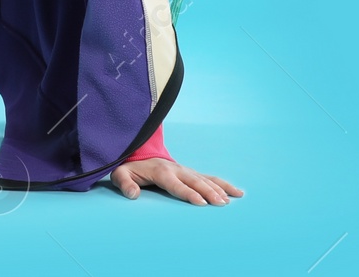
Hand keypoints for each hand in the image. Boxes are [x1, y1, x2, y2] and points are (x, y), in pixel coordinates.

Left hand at [111, 157, 242, 205]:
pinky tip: (237, 192)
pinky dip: (223, 184)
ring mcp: (184, 170)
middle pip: (194, 181)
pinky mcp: (190, 173)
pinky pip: (209, 178)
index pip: (175, 184)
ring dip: (218, 189)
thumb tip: (133, 195)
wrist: (138, 154)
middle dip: (208, 192)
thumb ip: (125, 183)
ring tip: (229, 201)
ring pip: (204, 179)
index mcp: (160, 170)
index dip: (187, 193)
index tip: (200, 203)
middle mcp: (175, 169)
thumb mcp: (121, 174)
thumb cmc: (130, 168)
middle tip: (220, 204)